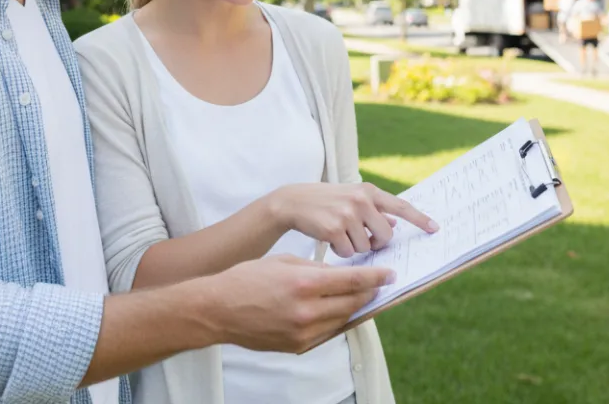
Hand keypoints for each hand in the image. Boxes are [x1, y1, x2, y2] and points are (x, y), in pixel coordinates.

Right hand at [203, 255, 393, 353]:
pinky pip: (327, 332)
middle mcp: (307, 310)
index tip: (390, 274)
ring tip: (361, 296)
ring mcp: (303, 332)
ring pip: (342, 319)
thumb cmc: (248, 278)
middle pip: (352, 302)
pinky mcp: (298, 346)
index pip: (352, 281)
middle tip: (379, 284)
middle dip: (369, 292)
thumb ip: (317, 269)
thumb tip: (342, 276)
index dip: (375, 278)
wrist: (218, 309)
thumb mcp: (284, 262)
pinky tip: (339, 310)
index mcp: (304, 283)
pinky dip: (336, 320)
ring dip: (354, 307)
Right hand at [268, 182, 438, 257]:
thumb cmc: (326, 202)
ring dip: (354, 247)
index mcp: (368, 191)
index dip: (419, 218)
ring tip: (340, 234)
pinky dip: (341, 251)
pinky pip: (349, 252)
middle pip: (386, 235)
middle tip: (363, 239)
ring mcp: (347, 214)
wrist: (293, 201)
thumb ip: (373, 210)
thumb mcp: (351, 199)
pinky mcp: (334, 228)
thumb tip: (394, 225)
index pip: (400, 205)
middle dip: (377, 243)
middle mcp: (361, 200)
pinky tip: (330, 239)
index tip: (434, 229)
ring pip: (366, 247)